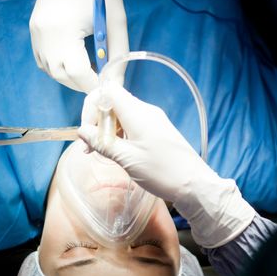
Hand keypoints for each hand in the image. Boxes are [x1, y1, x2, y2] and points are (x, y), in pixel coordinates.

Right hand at [30, 0, 128, 92]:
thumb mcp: (116, 19)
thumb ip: (118, 53)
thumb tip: (116, 83)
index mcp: (64, 28)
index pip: (76, 71)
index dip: (93, 84)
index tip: (107, 86)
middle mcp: (44, 33)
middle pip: (61, 75)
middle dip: (83, 83)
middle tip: (101, 80)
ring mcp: (35, 32)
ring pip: (51, 71)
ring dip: (71, 77)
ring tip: (89, 71)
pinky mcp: (33, 31)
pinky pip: (44, 61)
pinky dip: (59, 67)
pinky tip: (74, 60)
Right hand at [78, 82, 254, 247]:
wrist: (195, 185)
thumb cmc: (162, 172)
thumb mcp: (127, 159)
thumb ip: (102, 142)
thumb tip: (81, 131)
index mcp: (137, 112)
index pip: (107, 91)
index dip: (92, 106)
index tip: (87, 131)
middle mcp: (145, 110)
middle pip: (112, 102)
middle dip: (97, 122)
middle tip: (89, 148)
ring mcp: (152, 120)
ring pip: (121, 115)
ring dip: (107, 131)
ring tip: (100, 153)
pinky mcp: (157, 131)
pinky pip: (132, 125)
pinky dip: (120, 136)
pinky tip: (117, 153)